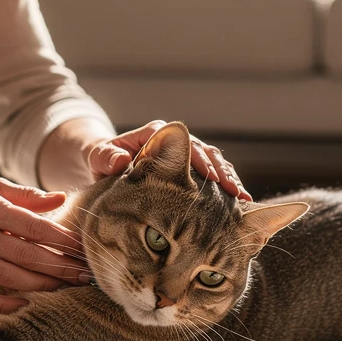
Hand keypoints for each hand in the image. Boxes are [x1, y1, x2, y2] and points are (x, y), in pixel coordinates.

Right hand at [0, 178, 91, 312]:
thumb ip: (26, 195)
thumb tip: (61, 199)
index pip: (32, 226)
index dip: (60, 239)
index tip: (82, 247)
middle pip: (25, 255)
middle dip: (59, 266)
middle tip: (84, 273)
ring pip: (9, 277)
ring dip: (41, 284)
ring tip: (65, 285)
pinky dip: (5, 304)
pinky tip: (26, 303)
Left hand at [85, 120, 251, 200]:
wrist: (107, 165)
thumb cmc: (103, 161)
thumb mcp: (99, 157)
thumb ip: (106, 157)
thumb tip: (120, 161)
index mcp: (156, 134)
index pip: (183, 144)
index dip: (198, 160)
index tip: (209, 176)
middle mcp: (176, 143)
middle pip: (205, 152)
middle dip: (221, 172)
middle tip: (234, 192)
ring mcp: (186, 156)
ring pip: (214, 164)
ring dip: (229, 180)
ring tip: (242, 199)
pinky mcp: (191, 172)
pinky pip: (213, 178)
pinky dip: (225, 189)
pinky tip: (238, 206)